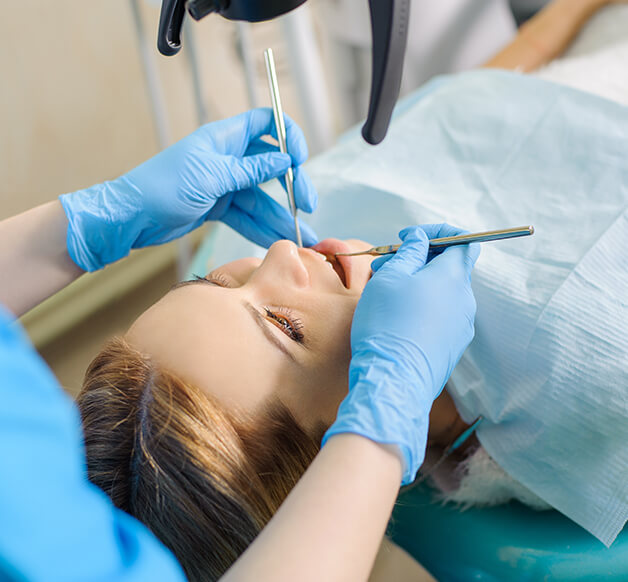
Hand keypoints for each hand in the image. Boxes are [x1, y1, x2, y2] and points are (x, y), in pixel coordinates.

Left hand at [60, 108, 317, 270]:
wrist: (132, 217)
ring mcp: (224, 184)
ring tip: (302, 236)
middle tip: (308, 206)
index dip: (287, 136)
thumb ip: (251, 170)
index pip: (265, 124)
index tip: (300, 159)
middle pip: (271, 166)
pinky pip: (247, 216)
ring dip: (281, 216)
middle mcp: (228, 158)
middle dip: (292, 186)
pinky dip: (261, 227)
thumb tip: (285, 160)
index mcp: (225, 139)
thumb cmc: (163, 187)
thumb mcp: (212, 176)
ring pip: (261, 198)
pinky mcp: (219, 207)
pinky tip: (278, 239)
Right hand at [322, 224, 479, 483]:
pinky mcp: (452, 347)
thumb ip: (409, 252)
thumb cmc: (388, 323)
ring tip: (385, 292)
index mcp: (453, 277)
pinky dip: (422, 307)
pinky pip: (441, 316)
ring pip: (443, 293)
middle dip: (418, 259)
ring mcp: (462, 326)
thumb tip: (421, 239)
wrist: (393, 379)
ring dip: (417, 284)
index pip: (463, 241)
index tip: (408, 237)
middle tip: (386, 264)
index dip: (437, 233)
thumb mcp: (391, 278)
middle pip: (449, 267)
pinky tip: (396, 317)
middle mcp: (465, 300)